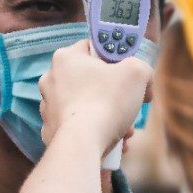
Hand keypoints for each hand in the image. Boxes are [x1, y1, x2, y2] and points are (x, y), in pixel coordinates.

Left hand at [38, 41, 152, 155]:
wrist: (82, 145)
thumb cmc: (106, 102)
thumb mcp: (137, 73)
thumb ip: (141, 66)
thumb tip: (143, 81)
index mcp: (65, 58)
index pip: (92, 47)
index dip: (114, 57)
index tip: (126, 70)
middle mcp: (51, 80)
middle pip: (91, 80)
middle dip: (114, 94)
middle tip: (129, 103)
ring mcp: (48, 107)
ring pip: (87, 106)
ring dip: (108, 116)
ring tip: (124, 129)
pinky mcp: (51, 131)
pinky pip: (79, 127)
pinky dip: (95, 132)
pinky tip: (111, 142)